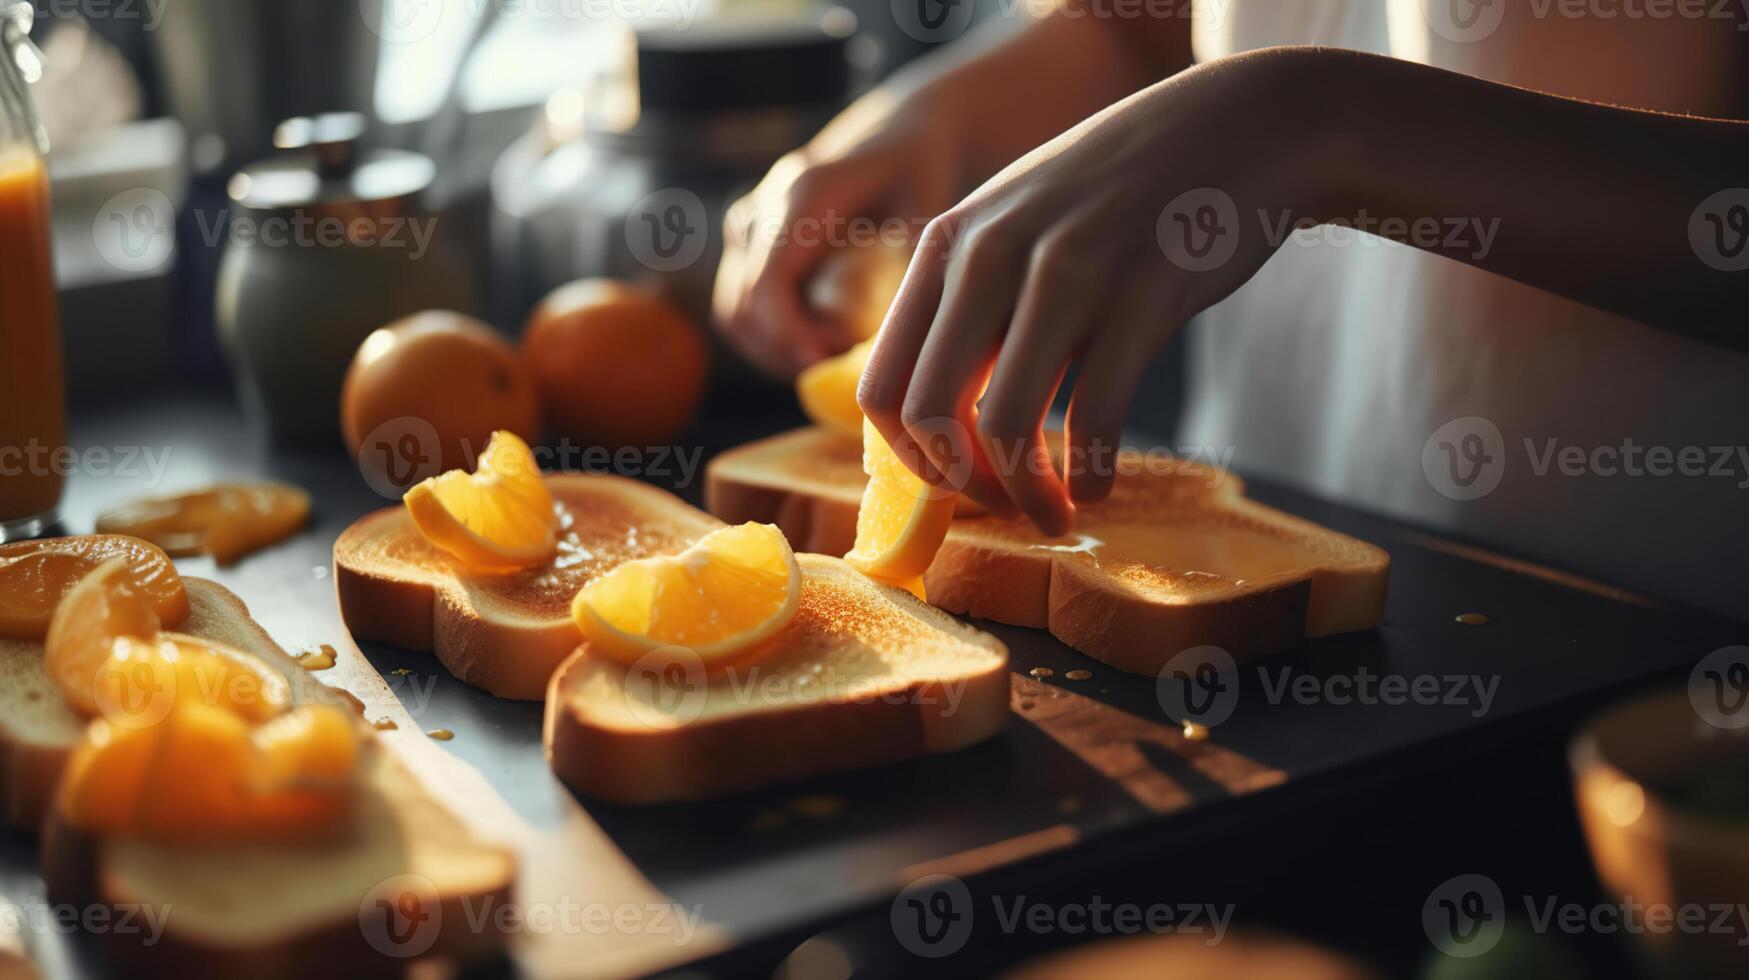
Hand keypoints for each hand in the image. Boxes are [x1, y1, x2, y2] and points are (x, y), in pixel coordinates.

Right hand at [712, 89, 964, 378]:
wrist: (891, 137)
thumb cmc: (917, 175)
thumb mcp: (927, 215)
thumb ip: (910, 270)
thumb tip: (899, 341)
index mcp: (802, 196)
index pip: (767, 283)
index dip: (787, 336)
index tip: (825, 365)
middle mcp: (761, 209)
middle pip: (742, 308)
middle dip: (787, 349)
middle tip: (845, 360)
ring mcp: (746, 227)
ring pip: (734, 315)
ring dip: (777, 349)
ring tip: (838, 346)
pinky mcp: (745, 245)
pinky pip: (740, 309)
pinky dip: (772, 337)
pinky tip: (821, 338)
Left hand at [858, 49, 1338, 534]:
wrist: (1235, 126)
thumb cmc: (1115, 197)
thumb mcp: (1013, 225)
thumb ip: (965, 304)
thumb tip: (932, 424)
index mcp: (946, 247)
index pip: (882, 385)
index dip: (909, 460)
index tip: (953, 484)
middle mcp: (992, 256)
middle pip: (929, 415)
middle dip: (963, 486)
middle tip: (1004, 508)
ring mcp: (1067, 272)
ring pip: (1003, 425)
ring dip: (1027, 495)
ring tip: (1055, 513)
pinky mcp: (1142, 295)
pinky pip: (1095, 416)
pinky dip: (1091, 473)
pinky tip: (1098, 486)